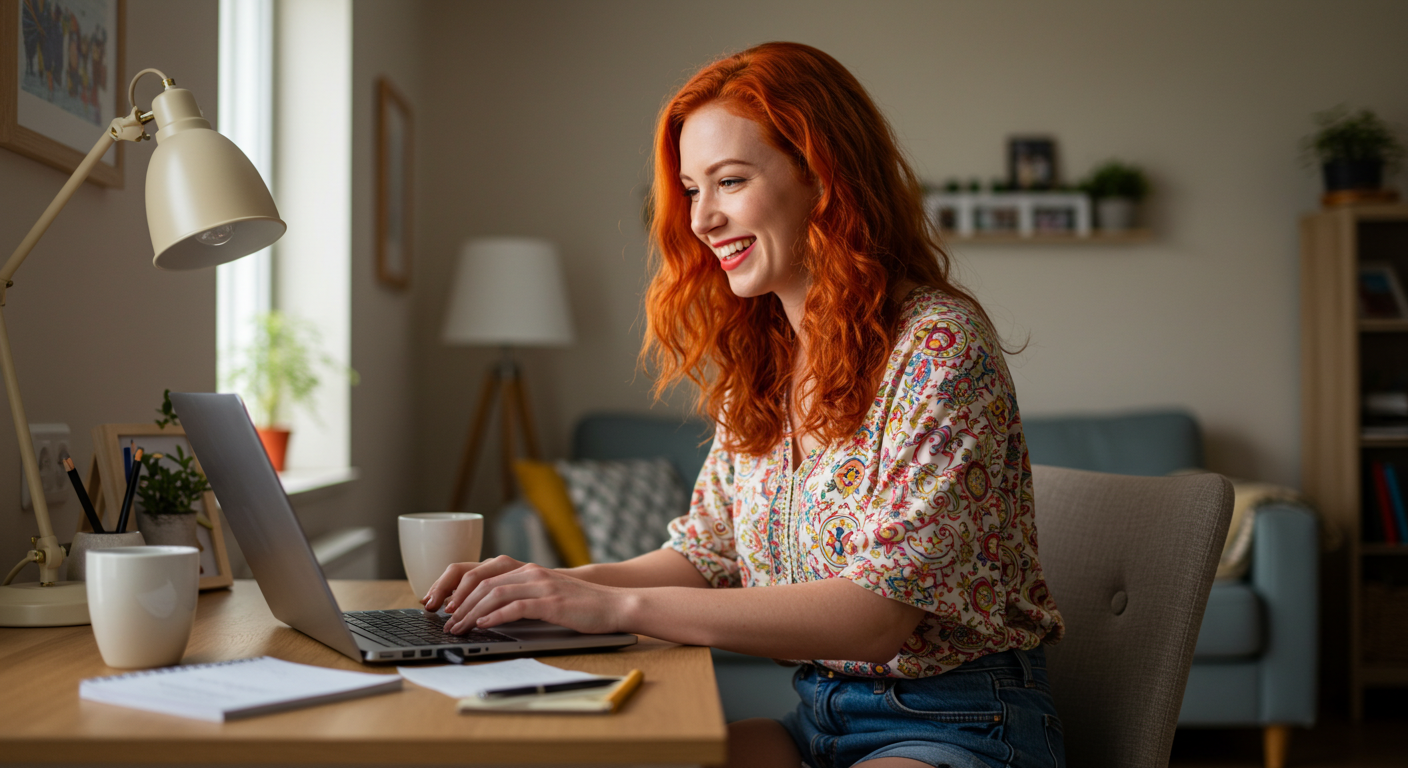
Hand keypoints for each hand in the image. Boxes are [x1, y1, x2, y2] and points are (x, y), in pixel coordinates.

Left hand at [427, 556, 634, 635]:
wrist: (614, 605)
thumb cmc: (579, 605)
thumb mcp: (545, 595)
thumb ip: (520, 596)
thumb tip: (487, 613)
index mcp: (526, 569)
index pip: (480, 573)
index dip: (457, 589)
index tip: (445, 607)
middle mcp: (530, 572)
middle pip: (481, 582)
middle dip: (458, 603)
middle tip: (446, 622)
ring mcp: (540, 585)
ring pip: (493, 594)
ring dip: (471, 613)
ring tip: (459, 628)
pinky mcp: (550, 602)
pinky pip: (515, 606)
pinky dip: (494, 616)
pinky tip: (483, 625)